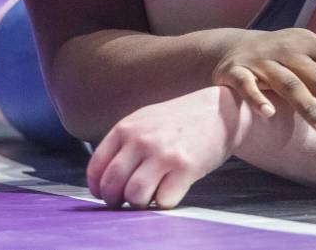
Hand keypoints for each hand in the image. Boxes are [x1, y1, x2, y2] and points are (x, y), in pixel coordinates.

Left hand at [86, 87, 241, 209]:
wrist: (218, 111)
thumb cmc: (179, 120)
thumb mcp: (144, 120)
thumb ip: (123, 143)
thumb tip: (103, 178)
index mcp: (126, 128)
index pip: (97, 166)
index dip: (97, 187)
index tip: (103, 194)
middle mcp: (141, 140)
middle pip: (112, 184)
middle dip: (114, 200)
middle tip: (123, 202)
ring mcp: (164, 154)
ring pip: (135, 196)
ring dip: (138, 204)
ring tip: (147, 198)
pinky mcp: (186, 168)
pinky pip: (163, 200)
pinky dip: (163, 202)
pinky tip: (168, 191)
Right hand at [212, 28, 315, 135]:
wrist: (232, 46)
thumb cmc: (281, 52)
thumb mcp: (309, 47)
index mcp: (308, 43)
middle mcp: (287, 50)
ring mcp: (261, 61)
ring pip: (289, 84)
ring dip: (309, 108)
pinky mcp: (236, 72)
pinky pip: (248, 86)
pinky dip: (258, 98)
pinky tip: (270, 114)